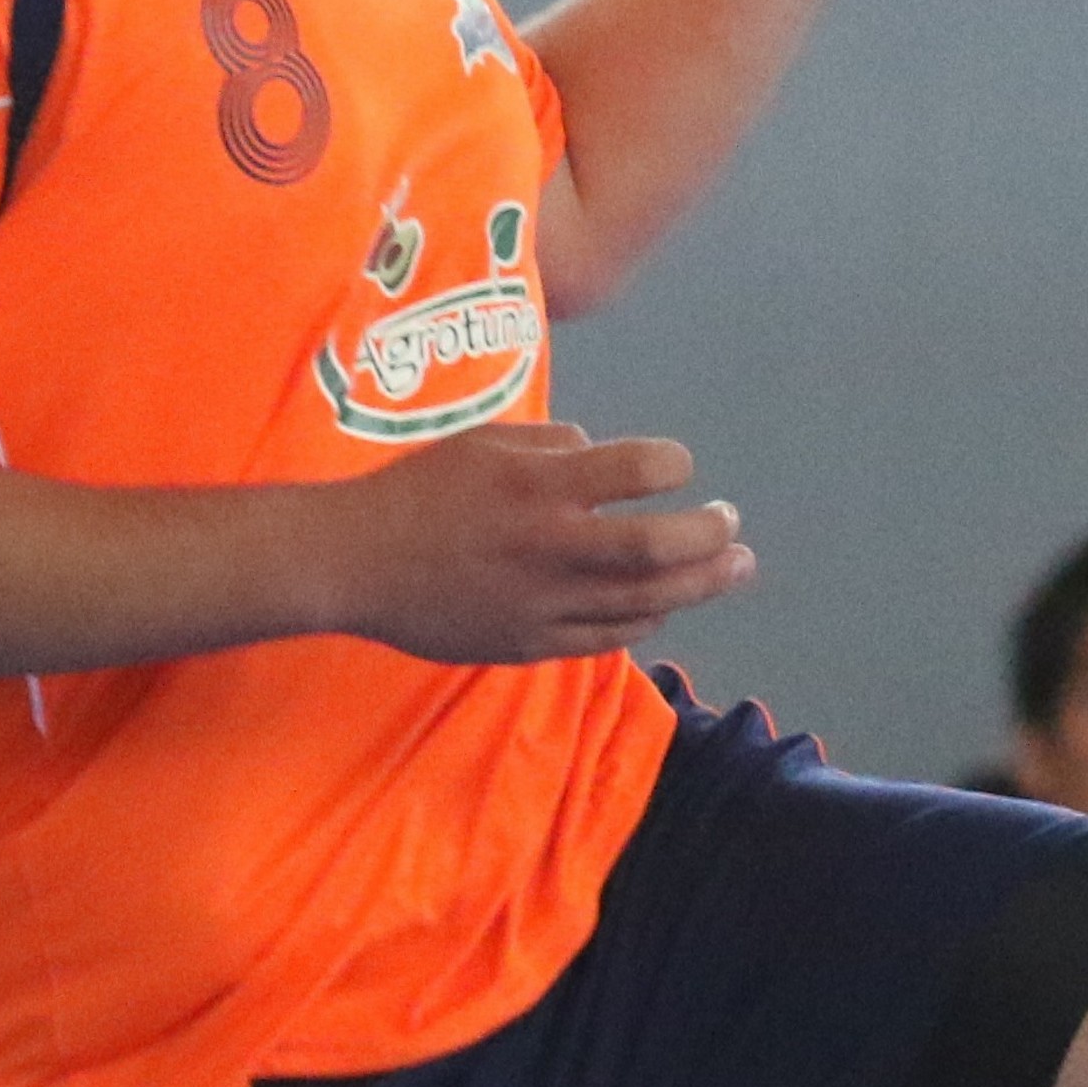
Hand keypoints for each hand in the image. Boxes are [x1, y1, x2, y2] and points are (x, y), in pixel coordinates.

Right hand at [307, 421, 758, 662]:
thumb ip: (550, 443)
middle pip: (655, 547)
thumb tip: (598, 452)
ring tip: (732, 568)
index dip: (673, 463)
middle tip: (731, 522)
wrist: (355, 565)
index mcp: (536, 486)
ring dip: (698, 584)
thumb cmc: (416, 493)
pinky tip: (663, 605)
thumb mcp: (481, 443)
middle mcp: (548, 545)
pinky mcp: (529, 643)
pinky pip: (605, 638)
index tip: (679, 465)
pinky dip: (644, 619)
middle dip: (708, 535)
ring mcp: (541, 602)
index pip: (636, 469)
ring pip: (642, 601)